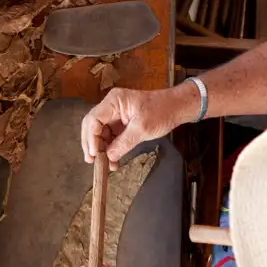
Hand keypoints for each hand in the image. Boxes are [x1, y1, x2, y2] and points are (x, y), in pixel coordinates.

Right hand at [81, 84, 199, 169]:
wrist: (176, 107)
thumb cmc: (161, 111)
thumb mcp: (142, 129)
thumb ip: (123, 143)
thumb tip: (109, 157)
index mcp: (114, 101)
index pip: (93, 119)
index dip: (91, 138)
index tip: (94, 154)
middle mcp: (111, 106)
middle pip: (92, 126)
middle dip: (92, 144)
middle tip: (92, 161)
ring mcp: (115, 114)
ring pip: (100, 133)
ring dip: (101, 149)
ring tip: (105, 165)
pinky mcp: (120, 123)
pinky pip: (110, 136)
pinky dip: (110, 148)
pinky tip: (112, 160)